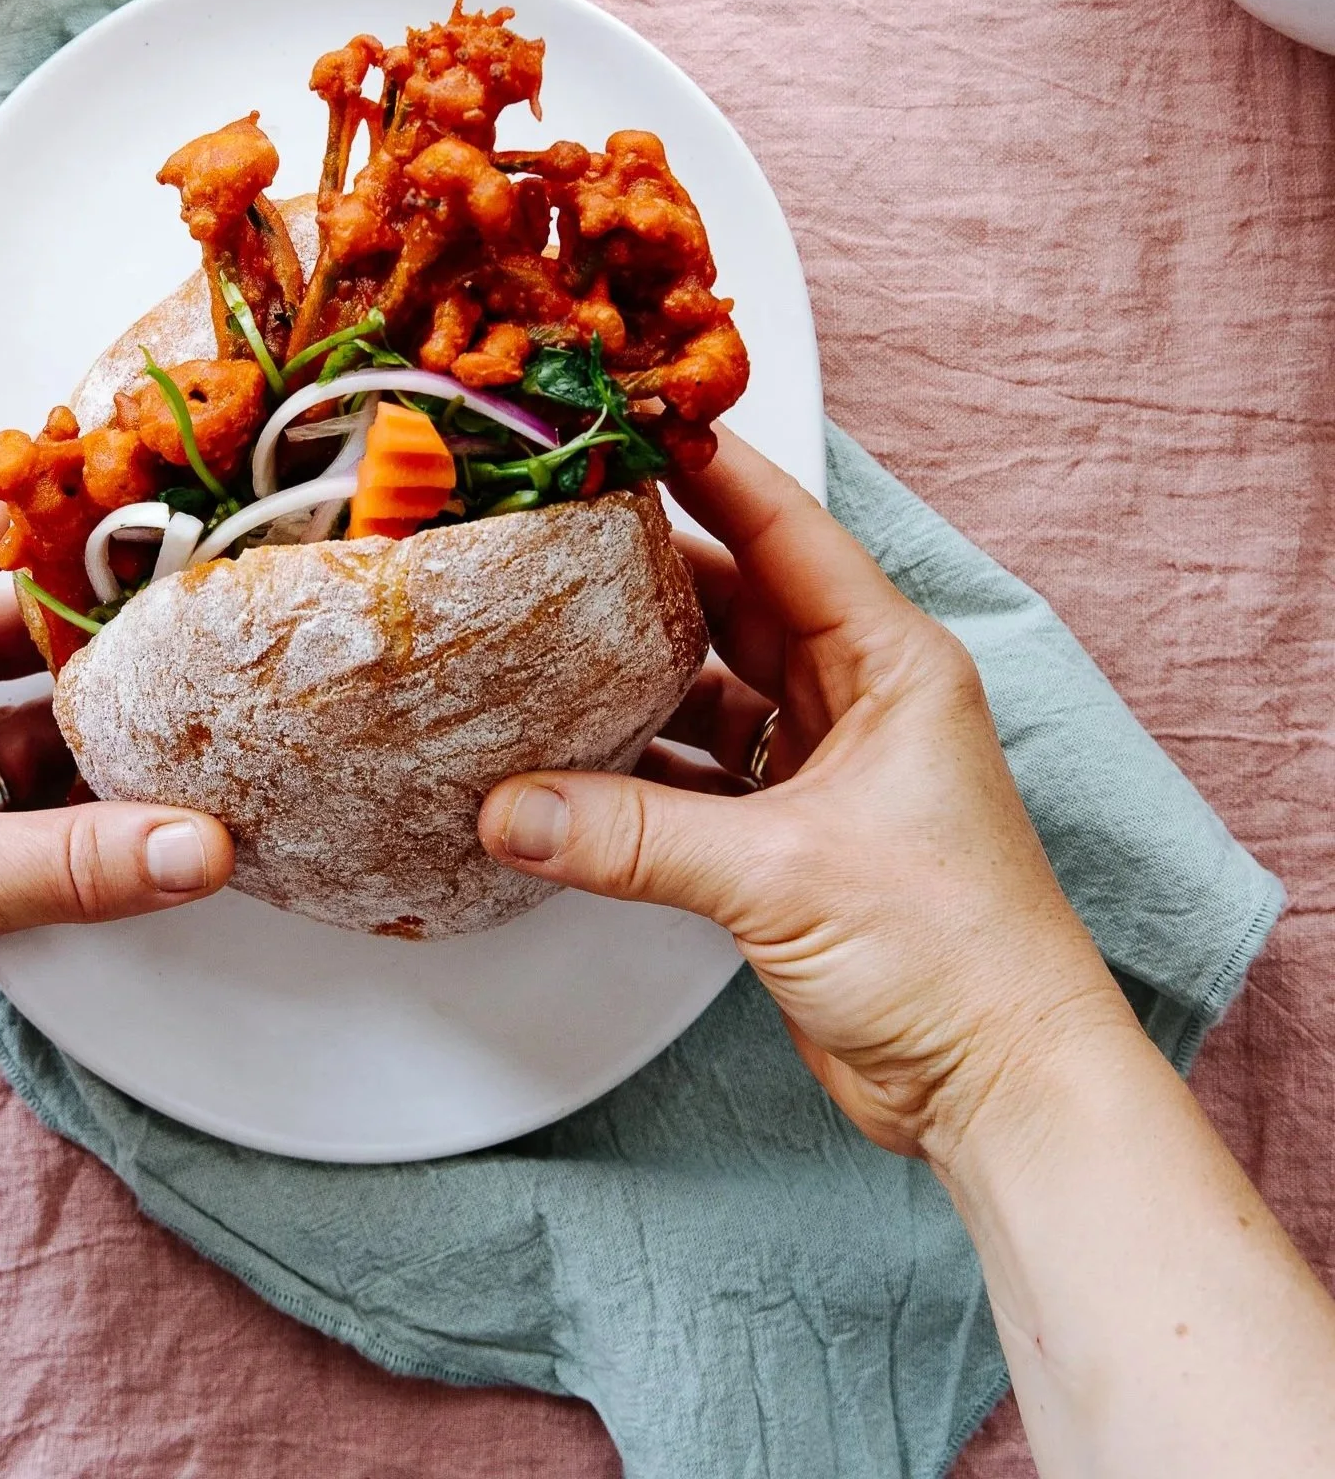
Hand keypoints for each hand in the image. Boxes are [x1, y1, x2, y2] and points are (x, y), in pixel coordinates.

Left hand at [0, 493, 232, 1212]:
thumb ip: (80, 861)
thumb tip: (199, 839)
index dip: (15, 517)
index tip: (101, 479)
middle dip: (77, 616)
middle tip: (169, 584)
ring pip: (21, 723)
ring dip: (92, 715)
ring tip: (178, 686)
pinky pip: (35, 804)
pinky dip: (92, 801)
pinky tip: (154, 792)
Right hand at [479, 428, 1130, 1164]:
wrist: (1000, 1087)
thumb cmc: (964, 958)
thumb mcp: (784, 874)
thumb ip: (634, 837)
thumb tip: (511, 809)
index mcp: (890, 664)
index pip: (785, 531)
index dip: (707, 471)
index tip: (627, 425)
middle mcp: (856, 700)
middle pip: (731, 601)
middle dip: (644, 574)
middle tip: (551, 536)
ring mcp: (820, 768)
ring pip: (705, 690)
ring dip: (631, 683)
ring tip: (540, 651)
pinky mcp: (787, 837)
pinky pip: (692, 774)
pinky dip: (633, 772)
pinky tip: (568, 771)